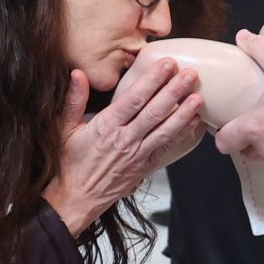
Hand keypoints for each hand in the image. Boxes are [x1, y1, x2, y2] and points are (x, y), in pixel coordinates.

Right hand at [43, 59, 203, 235]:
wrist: (78, 198)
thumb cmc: (71, 162)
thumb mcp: (65, 128)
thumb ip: (73, 100)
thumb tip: (77, 74)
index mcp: (106, 127)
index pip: (134, 99)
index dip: (152, 80)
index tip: (167, 65)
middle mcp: (125, 139)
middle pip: (154, 112)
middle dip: (174, 91)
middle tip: (191, 75)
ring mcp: (137, 154)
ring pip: (165, 131)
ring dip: (183, 114)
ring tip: (199, 97)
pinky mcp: (145, 166)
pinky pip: (166, 148)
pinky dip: (181, 134)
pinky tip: (193, 122)